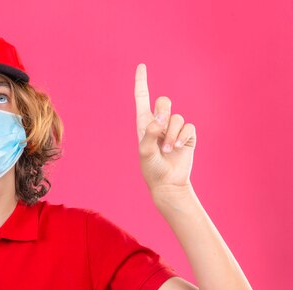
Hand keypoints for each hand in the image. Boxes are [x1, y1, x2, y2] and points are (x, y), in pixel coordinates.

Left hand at [134, 63, 196, 194]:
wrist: (167, 183)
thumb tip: (158, 121)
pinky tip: (178, 147)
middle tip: (159, 130)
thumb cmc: (151, 168)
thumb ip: (149, 135)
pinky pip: (188, 127)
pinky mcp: (187, 136)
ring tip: (167, 149)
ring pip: (177, 117)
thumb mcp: (145, 152)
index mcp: (144, 123)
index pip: (142, 98)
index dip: (141, 82)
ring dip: (171, 134)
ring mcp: (174, 129)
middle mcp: (159, 123)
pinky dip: (182, 136)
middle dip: (163, 112)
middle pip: (163, 102)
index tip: (141, 66)